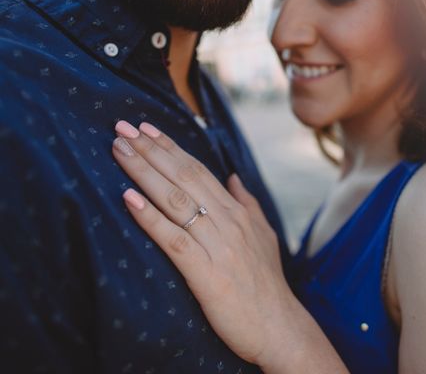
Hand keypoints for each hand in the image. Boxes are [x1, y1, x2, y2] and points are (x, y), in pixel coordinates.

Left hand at [111, 121, 306, 367]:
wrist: (278, 325)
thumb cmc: (266, 283)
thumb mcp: (263, 235)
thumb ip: (247, 204)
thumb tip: (233, 177)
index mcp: (237, 212)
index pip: (199, 171)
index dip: (171, 148)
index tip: (146, 128)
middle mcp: (228, 222)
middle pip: (184, 177)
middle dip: (151, 151)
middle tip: (122, 128)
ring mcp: (218, 246)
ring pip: (176, 201)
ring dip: (145, 173)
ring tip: (119, 150)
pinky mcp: (206, 273)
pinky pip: (174, 240)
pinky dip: (150, 218)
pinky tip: (129, 199)